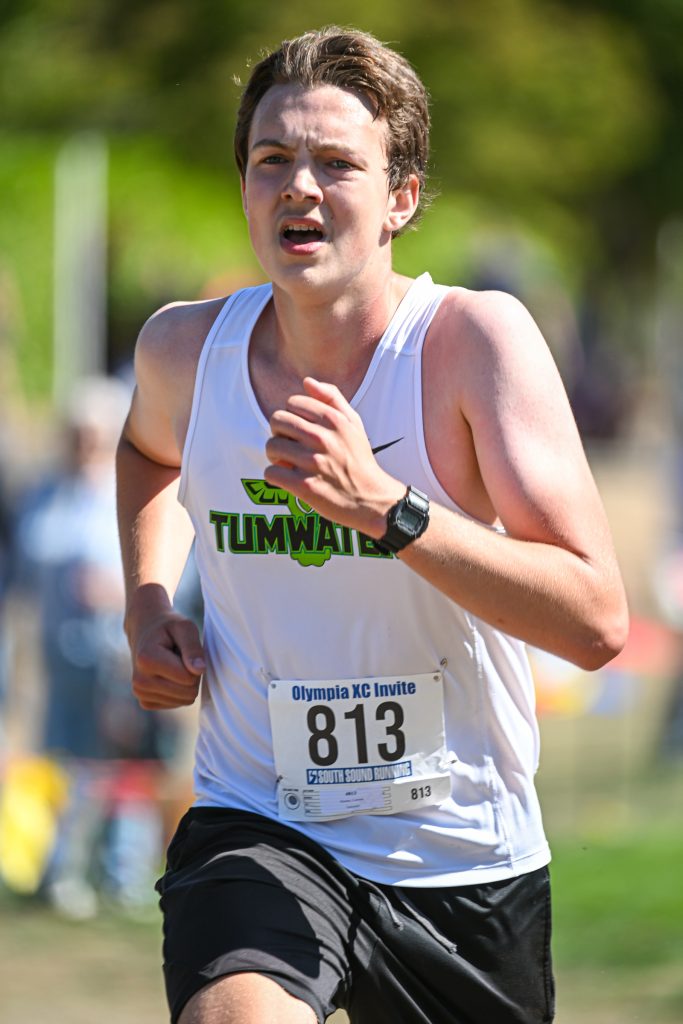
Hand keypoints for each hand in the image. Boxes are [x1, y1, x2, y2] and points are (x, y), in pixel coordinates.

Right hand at [128, 607, 204, 710]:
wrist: (145, 632)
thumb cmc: (168, 628)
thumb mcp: (185, 627)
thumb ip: (193, 648)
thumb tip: (199, 670)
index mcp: (146, 660)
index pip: (189, 678)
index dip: (194, 664)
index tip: (184, 650)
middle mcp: (139, 681)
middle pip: (188, 692)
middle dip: (192, 675)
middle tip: (180, 658)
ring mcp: (140, 693)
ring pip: (184, 700)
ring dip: (185, 683)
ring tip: (173, 665)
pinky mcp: (145, 702)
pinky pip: (177, 704)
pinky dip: (178, 690)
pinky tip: (168, 675)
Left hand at [264, 377, 404, 535]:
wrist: (371, 499)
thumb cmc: (359, 459)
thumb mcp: (354, 423)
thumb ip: (332, 398)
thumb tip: (307, 381)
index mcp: (334, 420)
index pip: (292, 403)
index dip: (292, 415)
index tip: (299, 430)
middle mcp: (323, 438)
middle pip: (277, 421)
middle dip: (279, 433)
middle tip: (290, 445)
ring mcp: (313, 463)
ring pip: (271, 446)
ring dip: (275, 456)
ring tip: (288, 462)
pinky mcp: (304, 487)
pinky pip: (271, 473)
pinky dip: (275, 476)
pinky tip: (288, 478)